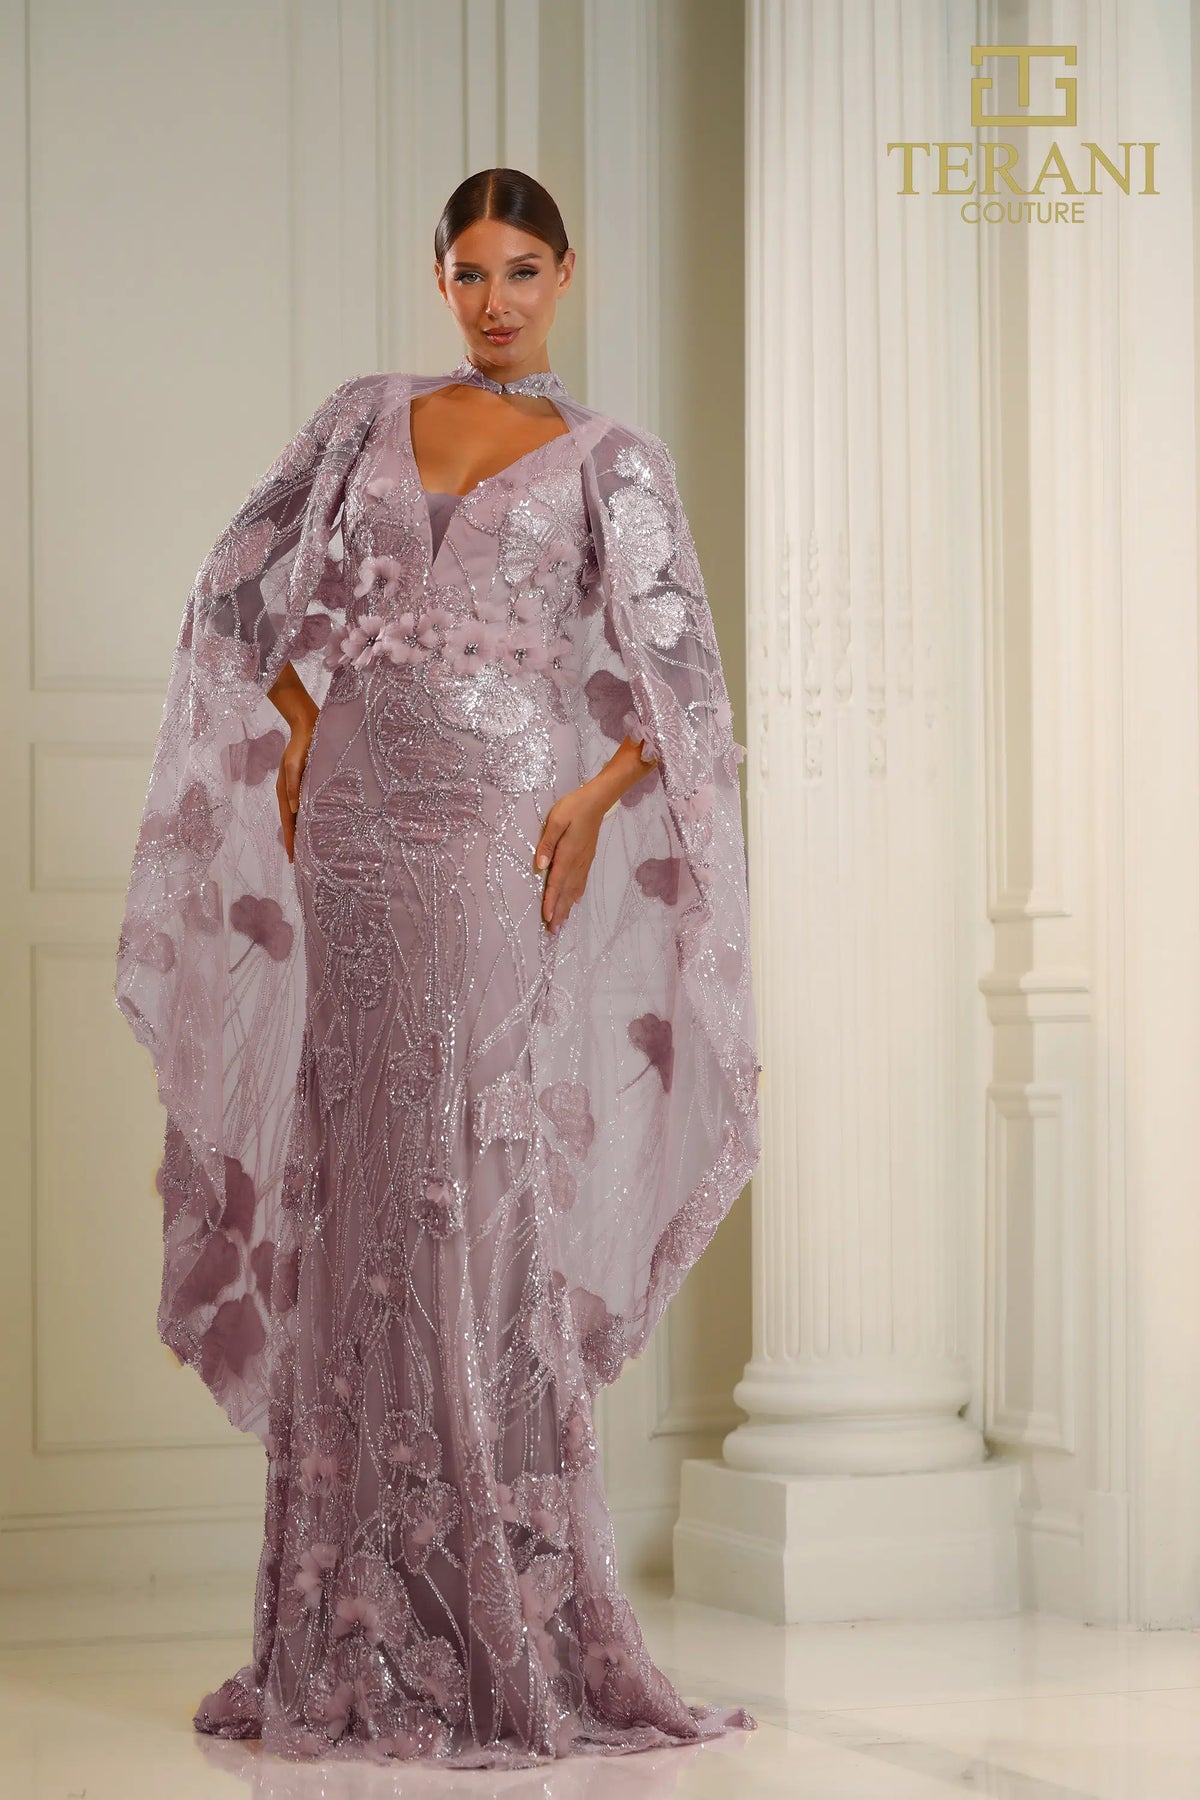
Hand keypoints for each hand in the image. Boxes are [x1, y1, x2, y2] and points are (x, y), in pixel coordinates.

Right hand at [277, 707, 317, 863]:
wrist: (308, 724)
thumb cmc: (303, 744)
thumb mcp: (296, 763)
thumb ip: (293, 785)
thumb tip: (294, 810)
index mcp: (284, 790)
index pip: (287, 821)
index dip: (290, 840)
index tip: (293, 858)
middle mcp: (289, 792)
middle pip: (290, 822)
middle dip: (294, 841)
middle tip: (299, 861)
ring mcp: (296, 788)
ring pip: (296, 816)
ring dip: (300, 832)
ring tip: (306, 849)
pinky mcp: (305, 783)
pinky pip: (304, 806)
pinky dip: (307, 818)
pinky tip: (314, 825)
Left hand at [534, 784, 607, 933]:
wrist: (597, 800)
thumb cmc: (573, 807)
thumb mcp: (556, 821)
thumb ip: (547, 844)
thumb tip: (540, 866)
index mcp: (568, 855)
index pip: (556, 883)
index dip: (551, 901)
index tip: (547, 918)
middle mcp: (577, 862)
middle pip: (566, 892)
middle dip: (559, 911)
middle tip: (554, 931)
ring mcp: (584, 861)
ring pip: (574, 889)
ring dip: (567, 907)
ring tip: (562, 922)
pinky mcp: (587, 857)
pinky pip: (581, 881)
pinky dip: (577, 894)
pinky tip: (575, 901)